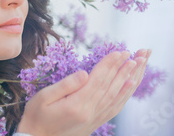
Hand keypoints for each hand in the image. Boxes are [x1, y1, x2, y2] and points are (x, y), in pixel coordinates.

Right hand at [17, 49, 150, 135]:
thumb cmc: (36, 116)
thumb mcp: (44, 97)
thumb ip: (65, 85)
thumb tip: (85, 73)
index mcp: (77, 105)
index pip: (98, 80)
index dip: (109, 64)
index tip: (119, 51)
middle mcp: (89, 112)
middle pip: (110, 86)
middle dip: (123, 68)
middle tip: (134, 53)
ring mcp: (94, 119)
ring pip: (116, 96)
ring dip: (127, 78)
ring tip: (137, 64)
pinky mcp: (95, 122)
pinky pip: (114, 107)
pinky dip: (124, 95)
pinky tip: (130, 86)